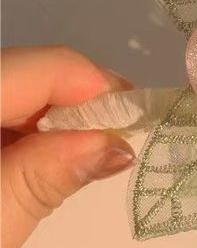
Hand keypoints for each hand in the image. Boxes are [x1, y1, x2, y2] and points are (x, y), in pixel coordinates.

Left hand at [1, 46, 134, 247]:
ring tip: (73, 159)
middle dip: (75, 103)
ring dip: (47, 121)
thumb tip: (116, 145)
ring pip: (5, 91)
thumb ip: (45, 180)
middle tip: (110, 143)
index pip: (37, 68)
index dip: (95, 85)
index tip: (134, 119)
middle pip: (20, 74)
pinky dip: (17, 134)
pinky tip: (26, 164)